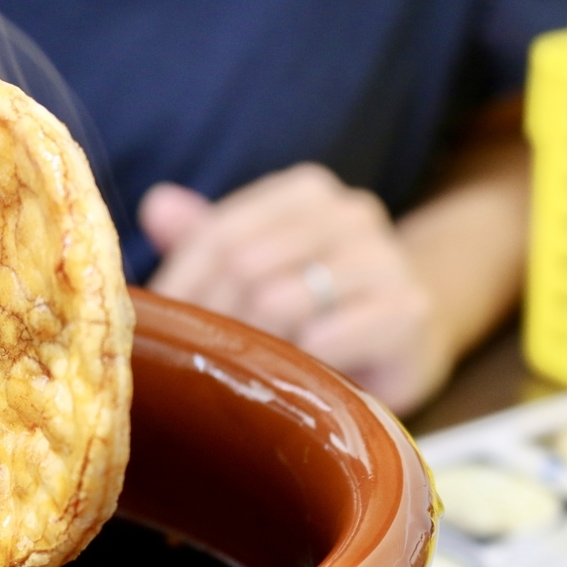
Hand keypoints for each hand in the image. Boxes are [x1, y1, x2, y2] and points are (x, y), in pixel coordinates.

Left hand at [138, 163, 452, 414]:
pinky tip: (303, 374)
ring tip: (255, 368)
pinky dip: (300, 361)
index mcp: (306, 191)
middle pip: (245, 265)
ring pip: (278, 301)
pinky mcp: (407, 310)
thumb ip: (207, 237)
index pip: (218, 234)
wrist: (410, 334)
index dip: (182, 285)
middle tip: (205, 358)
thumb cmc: (317, 302)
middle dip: (214, 319)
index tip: (165, 327)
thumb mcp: (258, 266)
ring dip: (255, 344)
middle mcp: (350, 212)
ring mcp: (385, 257)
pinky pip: (324, 338)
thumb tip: (155, 205)